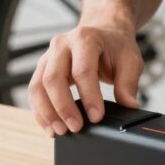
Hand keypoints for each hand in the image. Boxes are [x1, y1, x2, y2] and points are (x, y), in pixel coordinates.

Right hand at [28, 21, 143, 136]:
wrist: (103, 33)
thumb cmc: (115, 46)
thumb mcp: (130, 60)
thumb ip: (128, 84)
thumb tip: (129, 106)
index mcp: (85, 38)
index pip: (82, 70)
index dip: (89, 96)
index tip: (96, 117)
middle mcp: (62, 45)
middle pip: (53, 78)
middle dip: (63, 107)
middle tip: (76, 127)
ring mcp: (48, 56)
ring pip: (38, 86)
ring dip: (47, 112)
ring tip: (60, 132)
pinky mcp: (42, 69)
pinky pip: (34, 92)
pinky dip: (40, 112)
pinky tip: (50, 127)